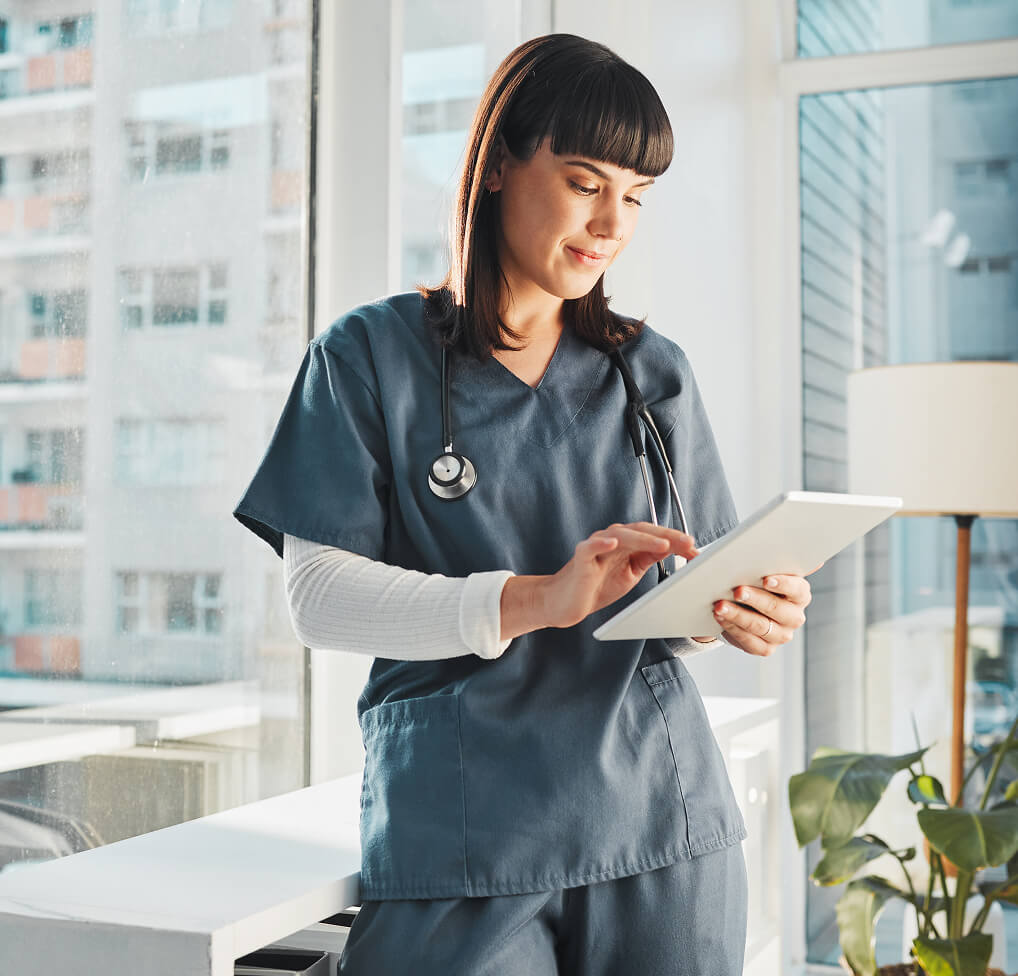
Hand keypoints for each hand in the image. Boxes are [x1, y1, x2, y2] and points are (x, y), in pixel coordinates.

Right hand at [543, 522, 698, 628]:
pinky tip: (613, 542)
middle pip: (642, 531)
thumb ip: (647, 559)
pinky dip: (601, 543)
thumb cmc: (595, 587)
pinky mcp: (581, 558)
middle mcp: (612, 539)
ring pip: (621, 534)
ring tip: (662, 544)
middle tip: (688, 544)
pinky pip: (590, 546)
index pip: (654, 536)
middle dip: (667, 536)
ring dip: (643, 538)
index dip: (675, 540)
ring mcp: (596, 546)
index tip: (695, 549)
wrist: (564, 603)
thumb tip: (671, 547)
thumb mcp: (630, 574)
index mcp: (626, 544)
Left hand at [711, 562, 821, 656]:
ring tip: (719, 606)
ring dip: (739, 615)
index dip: (783, 583)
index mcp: (799, 592)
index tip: (765, 579)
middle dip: (756, 599)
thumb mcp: (753, 564)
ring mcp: (782, 634)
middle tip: (737, 590)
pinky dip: (733, 629)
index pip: (797, 588)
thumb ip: (753, 552)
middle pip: (778, 609)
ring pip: (762, 626)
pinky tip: (720, 618)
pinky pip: (751, 642)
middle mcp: (795, 615)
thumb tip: (730, 543)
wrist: (737, 604)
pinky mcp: (766, 648)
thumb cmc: (748, 579)